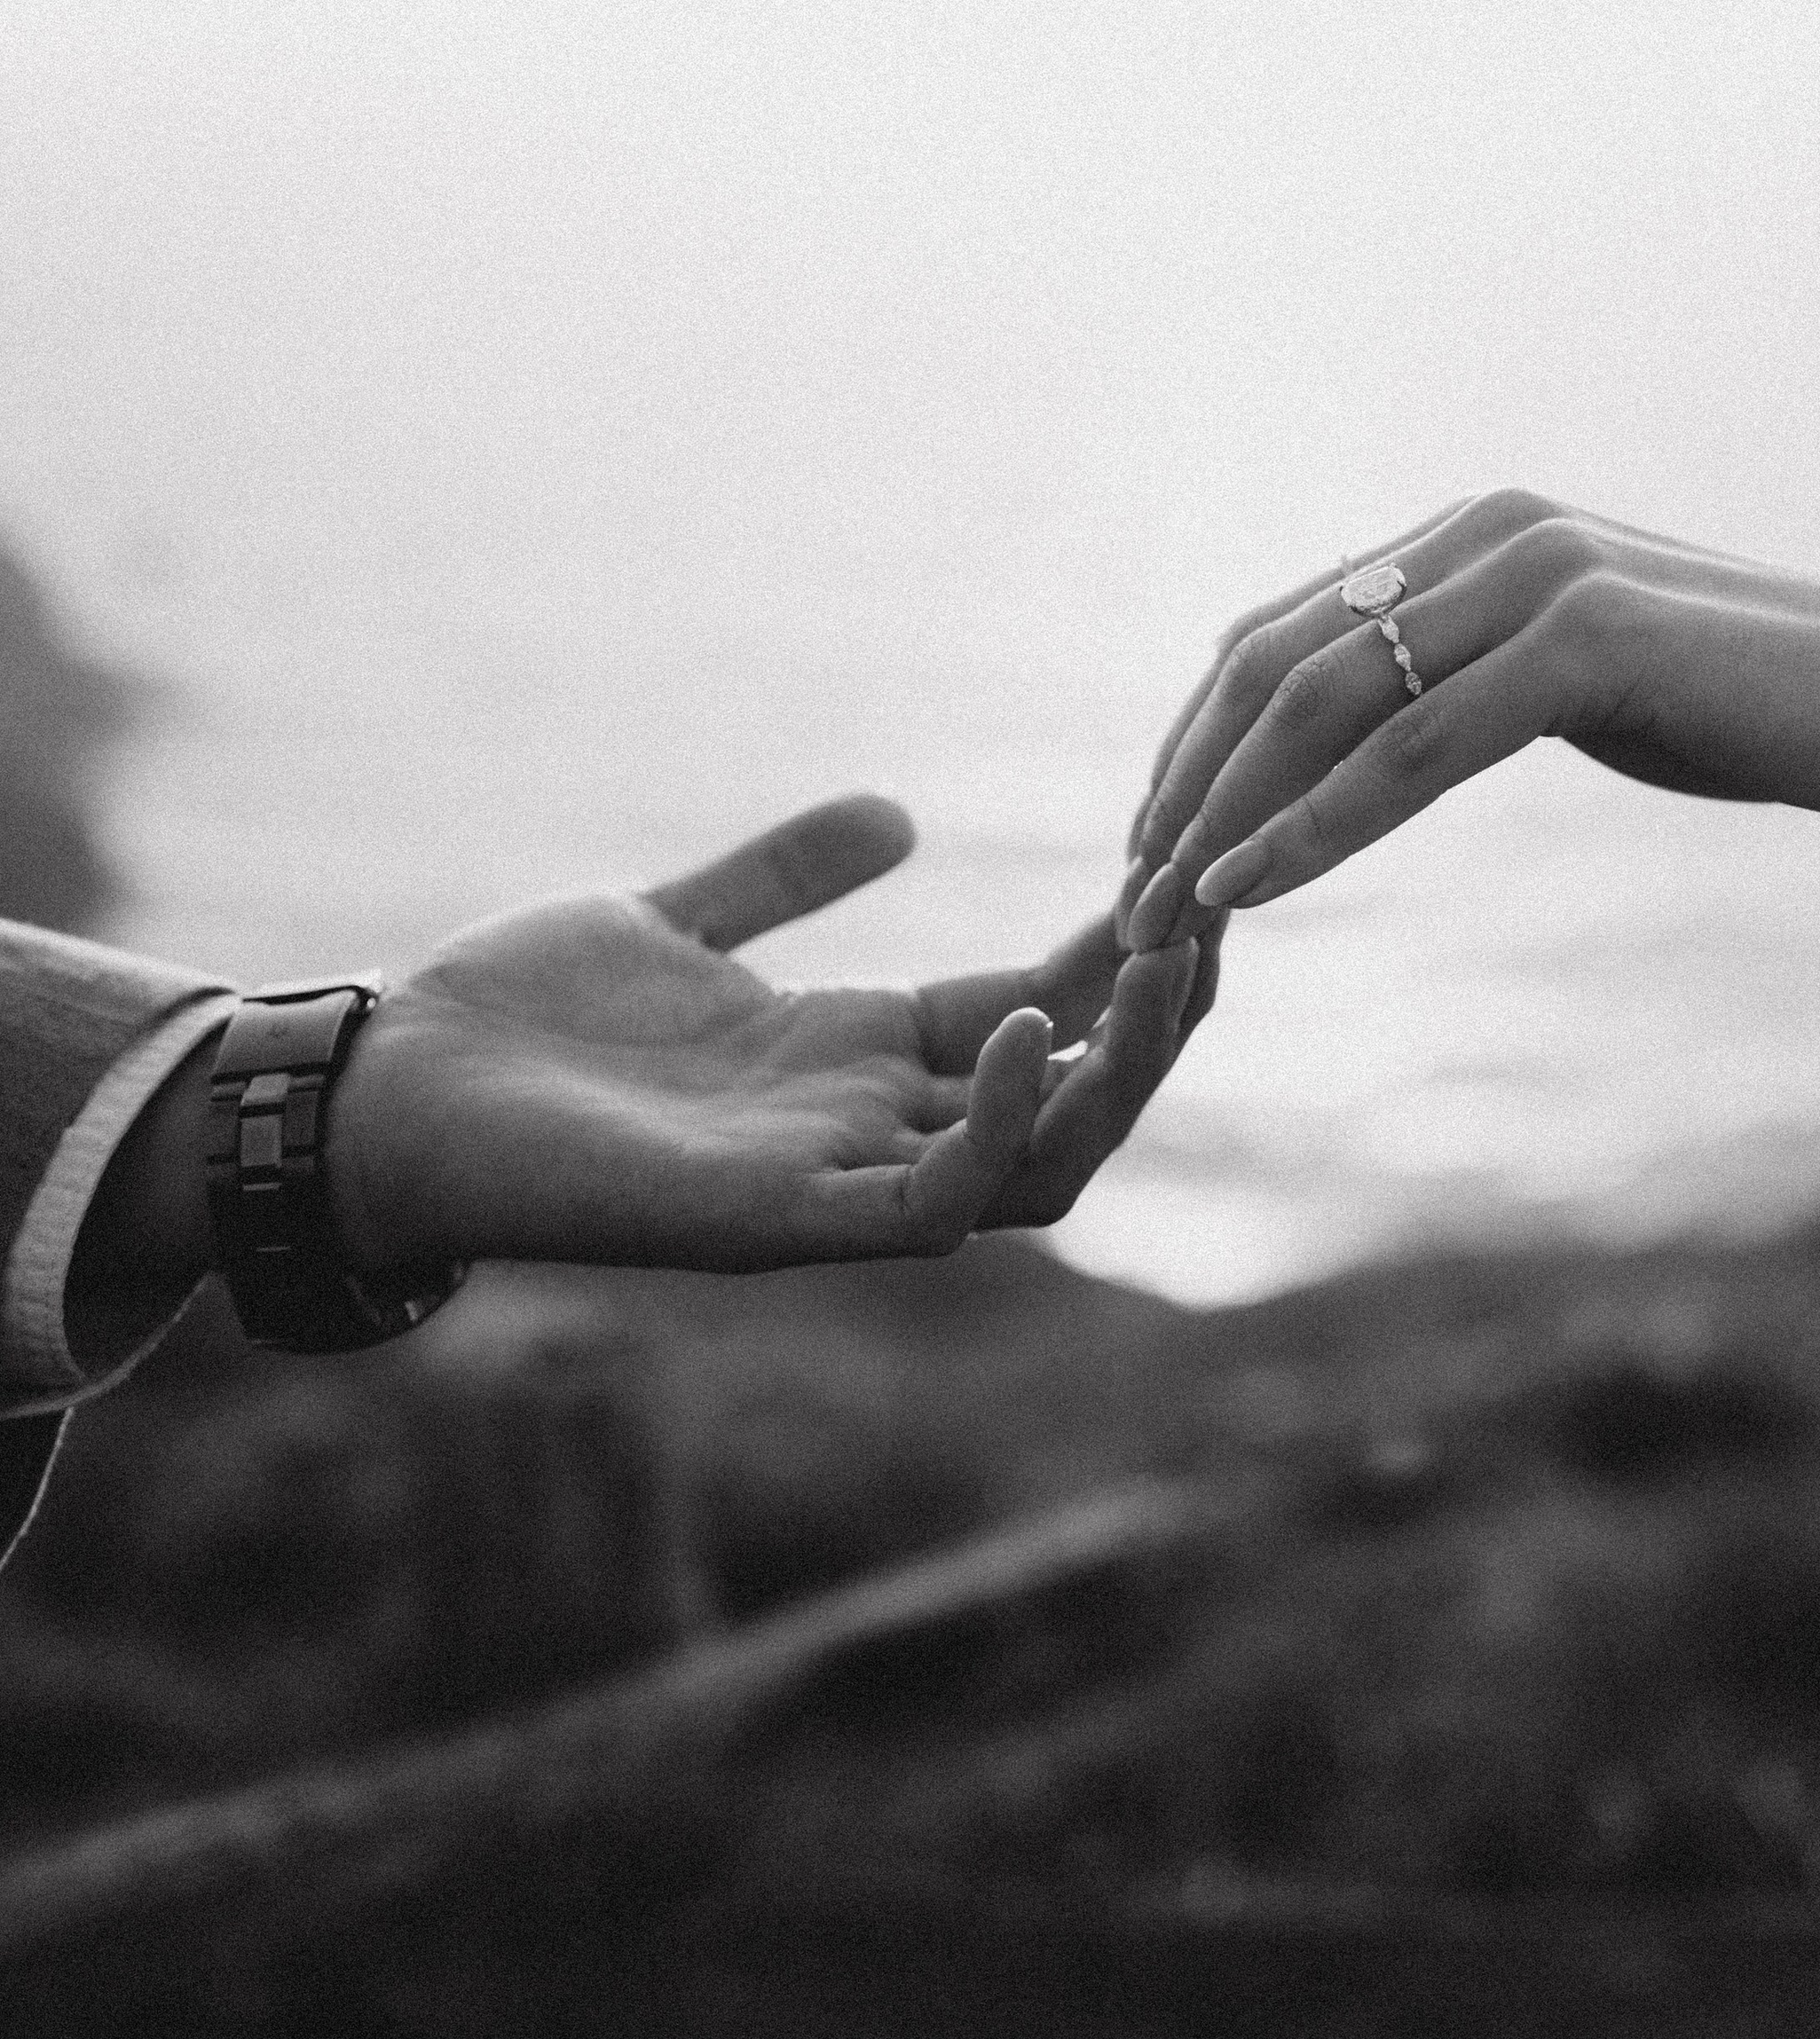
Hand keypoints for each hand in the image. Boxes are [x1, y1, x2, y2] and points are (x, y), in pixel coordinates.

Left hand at [301, 793, 1215, 1279]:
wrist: (385, 1089)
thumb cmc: (514, 1018)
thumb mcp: (672, 920)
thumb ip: (783, 876)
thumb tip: (898, 813)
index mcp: (852, 1061)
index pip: (1038, 1015)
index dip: (1119, 956)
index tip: (1182, 870)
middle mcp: (864, 1132)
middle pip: (1073, 1096)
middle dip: (1159, 1019)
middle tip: (1215, 917)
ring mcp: (831, 1184)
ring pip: (1040, 1162)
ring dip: (1119, 1073)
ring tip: (1169, 963)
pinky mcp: (779, 1224)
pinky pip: (934, 1205)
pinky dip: (993, 1127)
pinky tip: (1017, 1030)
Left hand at [1116, 492, 1819, 943]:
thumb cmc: (1748, 709)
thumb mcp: (1574, 681)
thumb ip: (1469, 679)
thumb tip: (1364, 738)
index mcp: (1470, 531)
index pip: (1281, 632)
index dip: (1196, 739)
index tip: (1145, 842)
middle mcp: (1488, 530)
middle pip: (1276, 659)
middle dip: (1186, 783)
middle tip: (1125, 895)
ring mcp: (1538, 574)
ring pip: (1327, 703)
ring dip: (1227, 815)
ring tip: (1164, 913)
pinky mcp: (1588, 640)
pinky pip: (1413, 750)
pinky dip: (1316, 825)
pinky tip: (1253, 890)